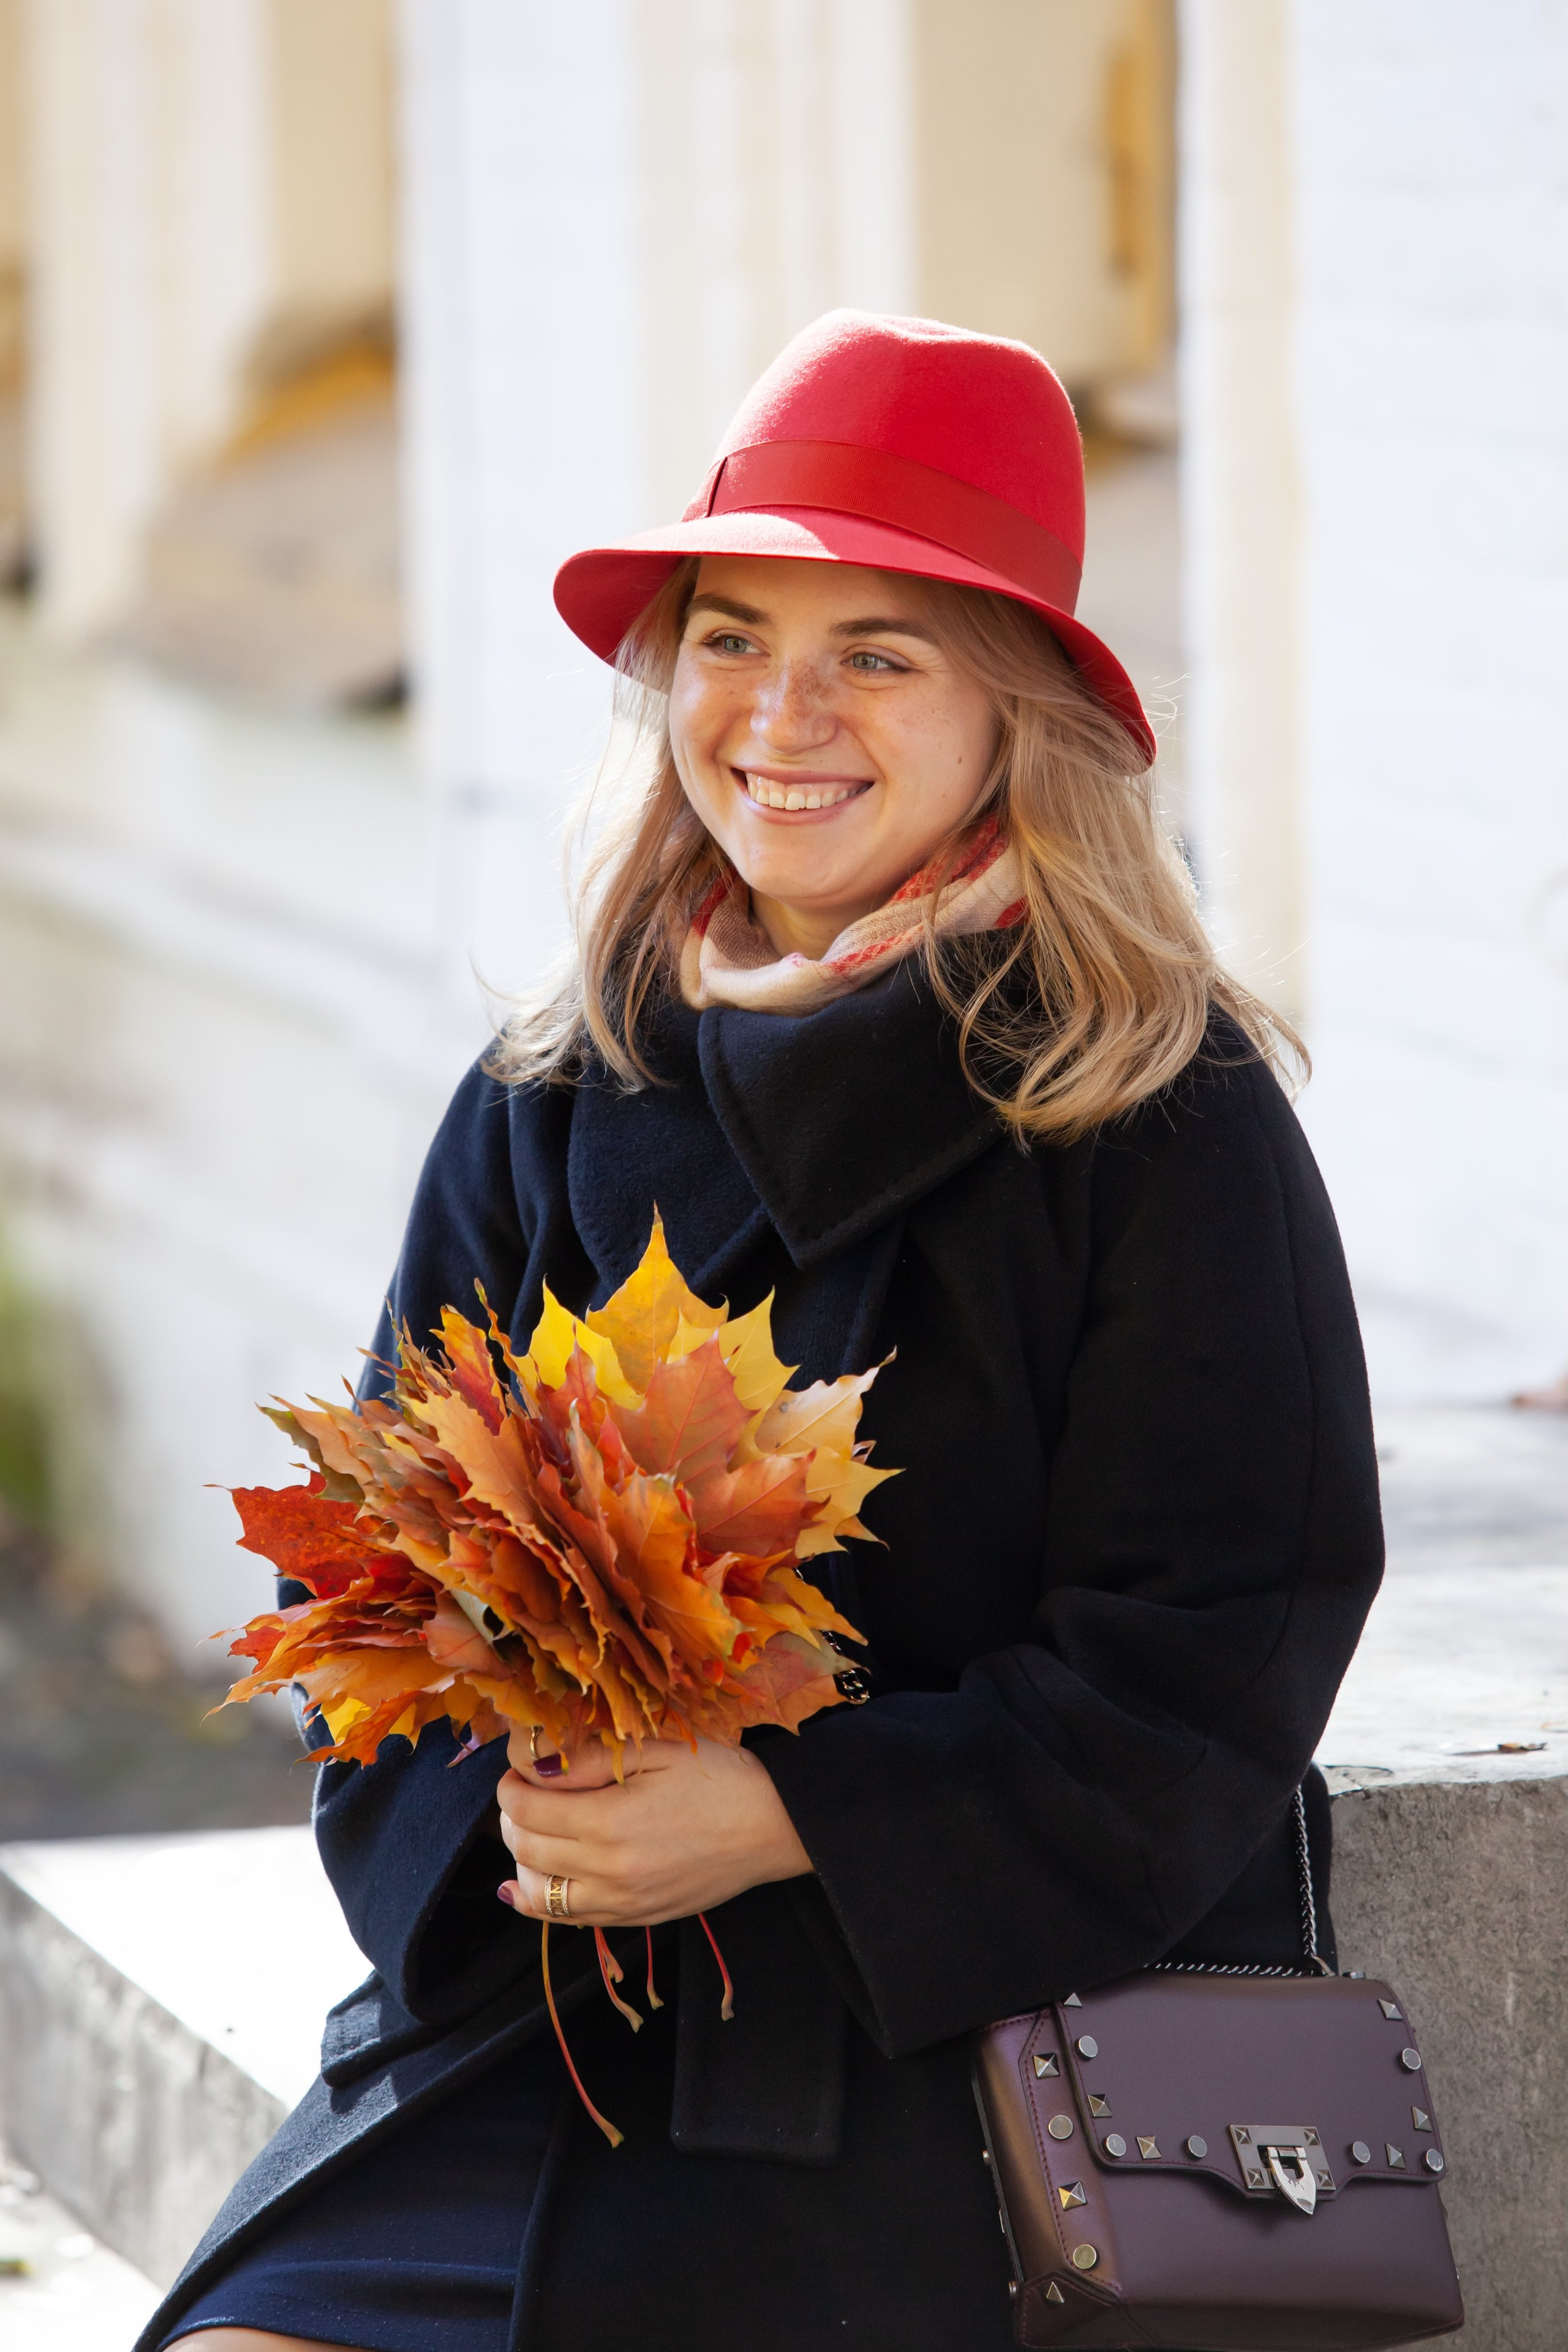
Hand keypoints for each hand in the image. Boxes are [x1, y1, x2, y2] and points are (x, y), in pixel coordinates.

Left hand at [495, 1730, 812, 1926]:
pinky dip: (542, 1902)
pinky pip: (571, 1920)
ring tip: (533, 1833)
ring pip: (540, 1894)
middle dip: (511, 1820)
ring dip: (523, 1861)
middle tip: (522, 1796)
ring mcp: (623, 1903)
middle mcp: (610, 1871)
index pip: (528, 1810)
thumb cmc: (718, 1778)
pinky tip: (529, 1885)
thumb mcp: (654, 1751)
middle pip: (526, 1850)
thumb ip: (587, 1760)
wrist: (773, 1827)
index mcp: (610, 1822)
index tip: (517, 1772)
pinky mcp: (637, 1918)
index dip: (511, 1787)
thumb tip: (533, 1766)